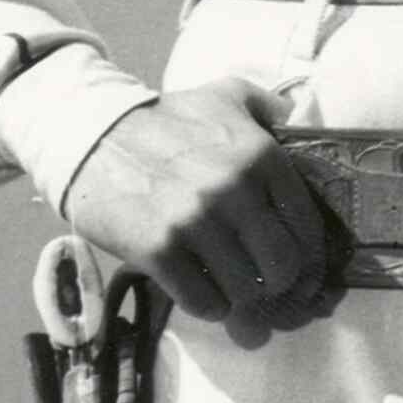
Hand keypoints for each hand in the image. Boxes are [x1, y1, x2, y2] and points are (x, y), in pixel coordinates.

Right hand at [62, 78, 327, 320]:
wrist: (92, 135)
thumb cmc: (167, 118)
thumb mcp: (228, 96)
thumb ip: (273, 109)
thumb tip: (305, 122)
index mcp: (262, 156)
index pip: (307, 227)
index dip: (311, 260)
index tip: (304, 275)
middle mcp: (235, 189)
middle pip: (282, 267)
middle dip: (279, 286)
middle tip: (265, 287)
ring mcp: (195, 222)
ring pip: (245, 291)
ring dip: (241, 299)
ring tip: (232, 290)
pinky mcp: (158, 250)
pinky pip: (203, 302)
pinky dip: (209, 306)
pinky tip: (203, 293)